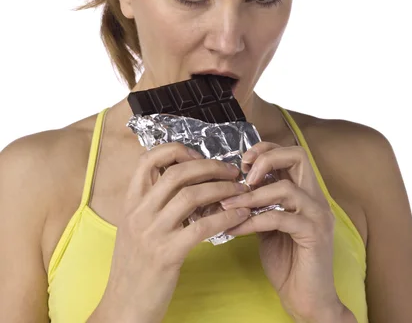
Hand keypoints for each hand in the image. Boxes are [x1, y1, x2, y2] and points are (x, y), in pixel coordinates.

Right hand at [100, 143, 251, 322]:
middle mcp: (138, 212)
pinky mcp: (167, 254)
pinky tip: (240, 217)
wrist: (123, 308)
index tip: (197, 156)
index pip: (148, 158)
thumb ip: (154, 203)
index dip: (176, 150)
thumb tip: (188, 181)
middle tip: (232, 171)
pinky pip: (202, 226)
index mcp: (130, 202)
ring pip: (192, 195)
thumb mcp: (135, 227)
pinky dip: (226, 217)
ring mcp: (152, 232)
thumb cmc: (135, 266)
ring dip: (223, 189)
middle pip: (178, 172)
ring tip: (241, 192)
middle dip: (210, 167)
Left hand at [220, 142, 343, 319]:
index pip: (292, 153)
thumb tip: (230, 187)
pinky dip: (253, 220)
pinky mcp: (314, 234)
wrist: (306, 300)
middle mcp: (316, 198)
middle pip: (298, 156)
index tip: (243, 163)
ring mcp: (318, 215)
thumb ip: (259, 203)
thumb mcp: (268, 225)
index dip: (266, 150)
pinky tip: (235, 229)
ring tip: (230, 205)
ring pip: (285, 188)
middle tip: (244, 175)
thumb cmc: (287, 261)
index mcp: (306, 191)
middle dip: (266, 159)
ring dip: (252, 195)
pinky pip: (279, 218)